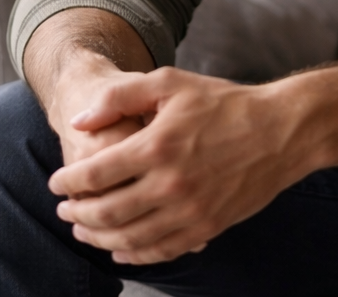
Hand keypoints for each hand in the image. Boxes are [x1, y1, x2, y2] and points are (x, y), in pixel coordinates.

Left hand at [49, 67, 309, 265]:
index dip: (69, 182)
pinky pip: (162, 250)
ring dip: (99, 237)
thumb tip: (80, 121)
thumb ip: (120, 96)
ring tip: (83, 230)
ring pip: (130, 238)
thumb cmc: (224, 103)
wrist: (280, 132)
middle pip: (107, 212)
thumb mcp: (169, 83)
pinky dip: (135, 255)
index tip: (56, 182)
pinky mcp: (208, 228)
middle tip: (64, 209)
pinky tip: (121, 250)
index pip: (96, 174)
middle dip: (77, 213)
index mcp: (156, 146)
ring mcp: (190, 211)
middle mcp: (170, 184)